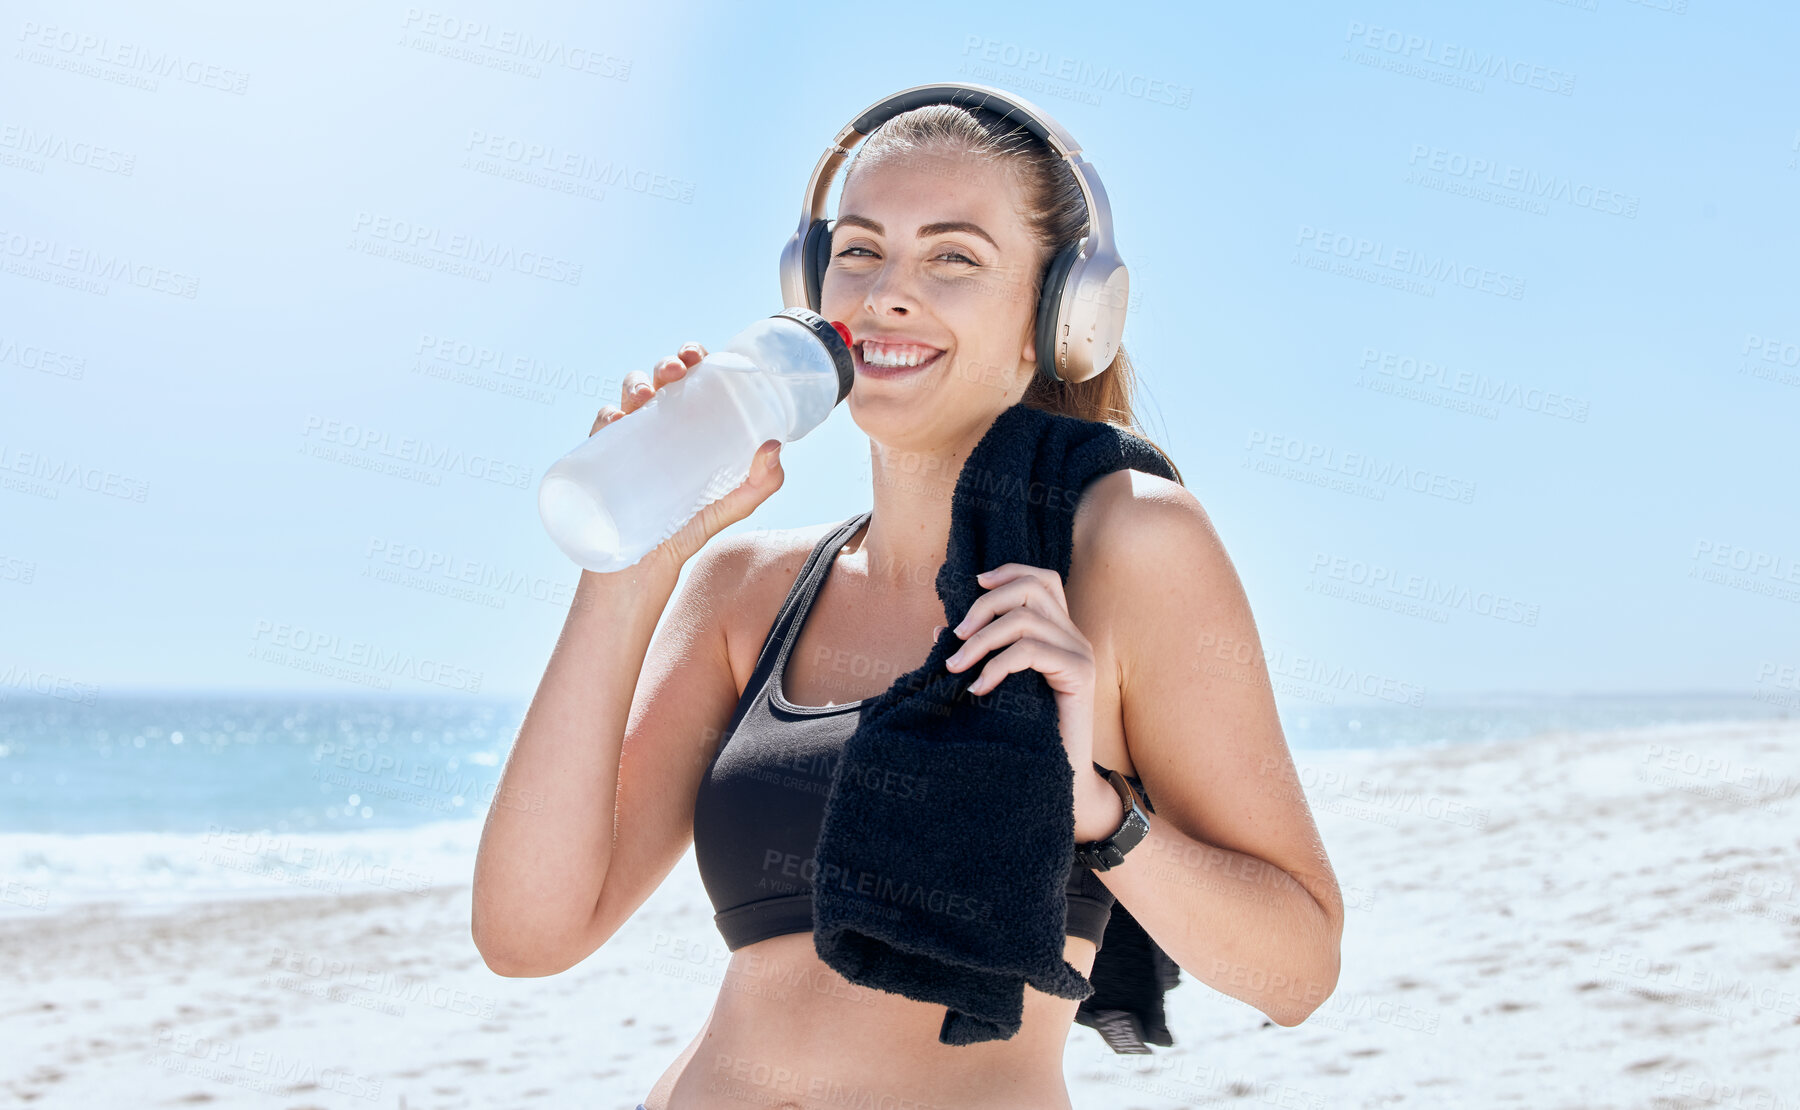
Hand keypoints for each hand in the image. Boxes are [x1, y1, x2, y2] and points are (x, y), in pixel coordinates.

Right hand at [588, 343, 785, 574]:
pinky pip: (598, 430)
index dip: (691, 360)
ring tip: (647, 394)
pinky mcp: (601, 463)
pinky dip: (606, 417)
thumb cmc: (688, 531)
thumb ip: (761, 483)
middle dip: (665, 365)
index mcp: (687, 428)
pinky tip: (618, 419)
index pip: (689, 382)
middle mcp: (656, 429)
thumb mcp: (732, 507)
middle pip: (657, 382)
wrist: (645, 570)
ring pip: (626, 398)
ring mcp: (627, 444)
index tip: (699, 354)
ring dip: (635, 383)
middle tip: (676, 371)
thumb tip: (776, 447)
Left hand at [943, 564, 1123, 839]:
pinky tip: (979, 688)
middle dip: (985, 604)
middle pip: (1032, 588)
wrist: (1062, 781)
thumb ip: (976, 655)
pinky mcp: (1080, 674)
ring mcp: (1080, 653)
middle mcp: (1073, 637)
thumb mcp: (997, 686)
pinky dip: (997, 664)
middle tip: (956, 637)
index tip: (974, 584)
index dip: (1009, 572)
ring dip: (982, 639)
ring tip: (957, 667)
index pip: (1042, 579)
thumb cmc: (1027, 734)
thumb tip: (938, 629)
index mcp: (1058, 632)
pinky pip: (1031, 651)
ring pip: (1026, 619)